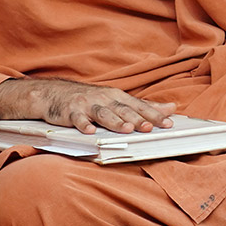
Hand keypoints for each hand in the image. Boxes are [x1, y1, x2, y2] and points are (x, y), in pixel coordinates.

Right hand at [0, 78, 175, 133]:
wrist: (54, 94)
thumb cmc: (91, 100)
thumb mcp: (117, 100)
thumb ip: (144, 106)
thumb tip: (171, 108)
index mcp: (117, 97)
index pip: (139, 106)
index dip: (153, 114)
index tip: (167, 123)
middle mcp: (104, 99)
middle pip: (123, 109)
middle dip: (137, 118)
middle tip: (150, 128)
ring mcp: (87, 104)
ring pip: (103, 113)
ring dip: (114, 121)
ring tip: (126, 129)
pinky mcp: (70, 111)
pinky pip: (77, 118)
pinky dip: (83, 125)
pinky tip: (89, 132)